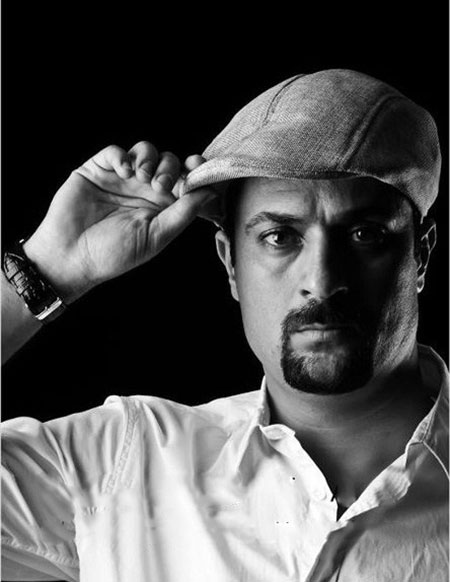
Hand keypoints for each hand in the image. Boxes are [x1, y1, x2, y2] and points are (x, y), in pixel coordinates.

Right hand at [23, 142, 214, 302]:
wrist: (72, 257)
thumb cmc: (114, 254)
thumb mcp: (155, 237)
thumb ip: (183, 213)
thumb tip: (210, 192)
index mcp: (162, 207)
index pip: (185, 180)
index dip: (195, 170)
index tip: (199, 168)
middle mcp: (144, 190)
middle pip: (168, 161)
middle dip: (170, 168)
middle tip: (160, 186)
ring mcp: (121, 178)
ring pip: (145, 151)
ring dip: (148, 159)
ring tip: (141, 178)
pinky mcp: (97, 170)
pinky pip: (114, 151)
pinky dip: (121, 156)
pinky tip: (123, 171)